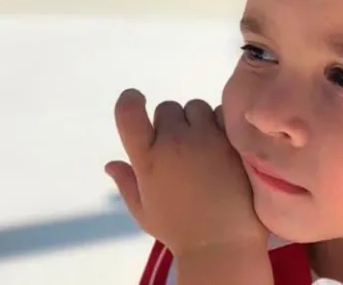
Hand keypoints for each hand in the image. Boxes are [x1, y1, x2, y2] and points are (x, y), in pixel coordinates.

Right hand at [105, 88, 267, 257]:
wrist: (223, 242)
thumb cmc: (180, 230)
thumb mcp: (144, 212)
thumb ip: (127, 184)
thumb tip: (110, 164)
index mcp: (147, 159)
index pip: (129, 113)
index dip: (130, 101)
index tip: (137, 100)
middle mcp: (174, 143)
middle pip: (168, 108)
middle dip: (173, 122)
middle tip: (183, 145)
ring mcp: (205, 139)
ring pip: (197, 107)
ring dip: (198, 120)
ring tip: (206, 146)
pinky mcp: (232, 140)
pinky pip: (223, 113)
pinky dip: (222, 123)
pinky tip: (225, 144)